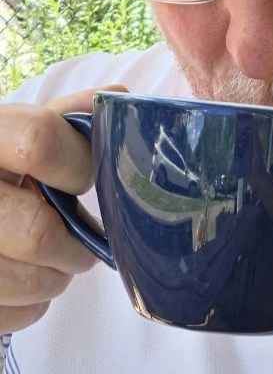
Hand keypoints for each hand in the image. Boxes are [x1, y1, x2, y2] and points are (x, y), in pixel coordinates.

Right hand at [0, 84, 124, 333]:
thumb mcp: (16, 130)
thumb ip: (64, 116)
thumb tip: (116, 99)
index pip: (37, 142)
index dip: (77, 164)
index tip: (86, 177)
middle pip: (37, 232)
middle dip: (75, 244)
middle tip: (85, 242)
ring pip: (30, 281)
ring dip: (57, 276)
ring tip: (55, 259)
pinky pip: (13, 316)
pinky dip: (31, 305)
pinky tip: (24, 277)